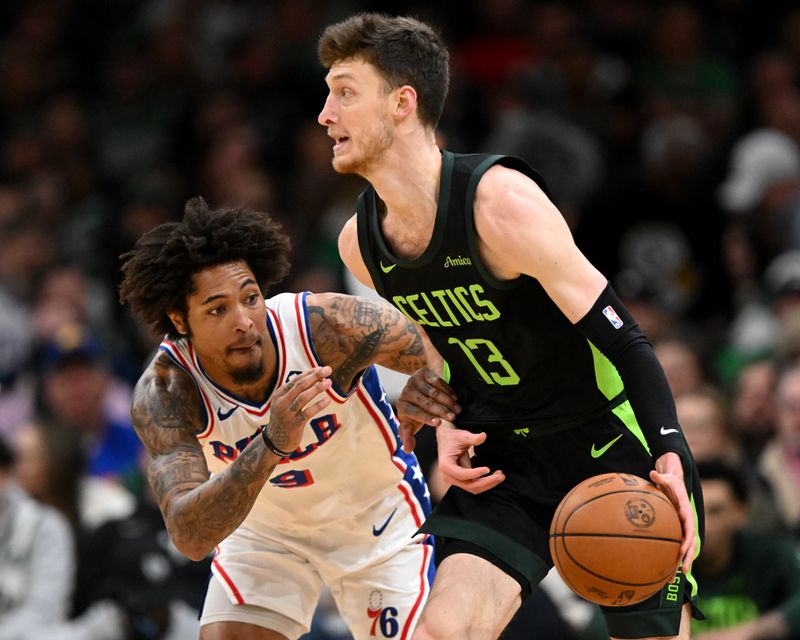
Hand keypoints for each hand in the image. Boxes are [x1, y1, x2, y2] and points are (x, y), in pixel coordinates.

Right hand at [267, 367, 331, 453]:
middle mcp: (281, 403)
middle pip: (299, 386)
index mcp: (279, 395)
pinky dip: (318, 405)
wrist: (275, 442)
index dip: (309, 373)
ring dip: (317, 389)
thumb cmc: (284, 419)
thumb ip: (295, 391)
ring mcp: (287, 414)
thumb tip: (314, 375)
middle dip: (315, 376)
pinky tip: (328, 400)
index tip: (322, 368)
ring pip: (303, 398)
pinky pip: (307, 413)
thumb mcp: (284, 403)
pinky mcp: (294, 425)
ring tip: (329, 382)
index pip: (295, 380)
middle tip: (328, 370)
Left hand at [396, 368, 460, 452]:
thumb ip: (407, 436)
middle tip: (452, 418)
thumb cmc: (415, 411)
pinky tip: (455, 398)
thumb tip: (407, 449)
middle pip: (425, 402)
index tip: (439, 423)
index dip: (426, 418)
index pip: (414, 412)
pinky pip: (437, 382)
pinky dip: (447, 390)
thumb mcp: (410, 424)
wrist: (417, 389)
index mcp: (401, 406)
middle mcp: (406, 392)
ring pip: (433, 392)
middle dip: (440, 411)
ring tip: (457, 409)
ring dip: (447, 401)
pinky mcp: (423, 373)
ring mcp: (414, 381)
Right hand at [437, 420, 504, 493]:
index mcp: (446, 465)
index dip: (475, 473)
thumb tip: (483, 436)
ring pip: (473, 488)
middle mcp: (449, 476)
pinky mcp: (462, 480)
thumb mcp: (462, 435)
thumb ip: (472, 438)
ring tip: (500, 476)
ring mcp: (455, 480)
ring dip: (488, 484)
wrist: (447, 440)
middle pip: (469, 485)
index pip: (461, 474)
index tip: (488, 469)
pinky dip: (485, 482)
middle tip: (500, 475)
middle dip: (486, 482)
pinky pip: (474, 485)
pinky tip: (495, 476)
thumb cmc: (453, 438)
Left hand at [650, 452, 695, 573]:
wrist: (674, 482)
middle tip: (682, 570)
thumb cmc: (670, 481)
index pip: (690, 528)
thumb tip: (653, 472)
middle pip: (690, 543)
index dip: (687, 540)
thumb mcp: (666, 478)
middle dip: (687, 557)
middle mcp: (687, 522)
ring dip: (681, 562)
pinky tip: (667, 570)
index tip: (683, 550)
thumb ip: (661, 477)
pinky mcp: (677, 531)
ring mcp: (683, 528)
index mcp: (686, 512)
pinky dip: (674, 558)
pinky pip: (677, 546)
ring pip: (685, 548)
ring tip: (673, 577)